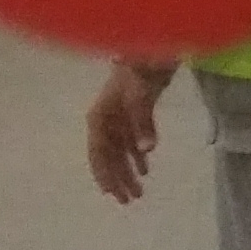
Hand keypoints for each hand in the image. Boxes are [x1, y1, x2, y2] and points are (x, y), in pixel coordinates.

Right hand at [85, 63, 169, 202]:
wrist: (151, 49)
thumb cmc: (140, 71)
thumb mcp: (140, 98)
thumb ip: (143, 124)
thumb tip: (146, 151)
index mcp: (100, 119)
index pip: (99, 153)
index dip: (104, 173)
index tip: (111, 193)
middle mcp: (106, 121)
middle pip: (109, 156)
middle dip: (118, 179)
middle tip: (129, 201)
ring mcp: (119, 118)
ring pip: (121, 151)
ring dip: (128, 171)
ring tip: (138, 192)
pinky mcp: (133, 113)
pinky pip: (133, 141)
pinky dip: (139, 155)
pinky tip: (145, 170)